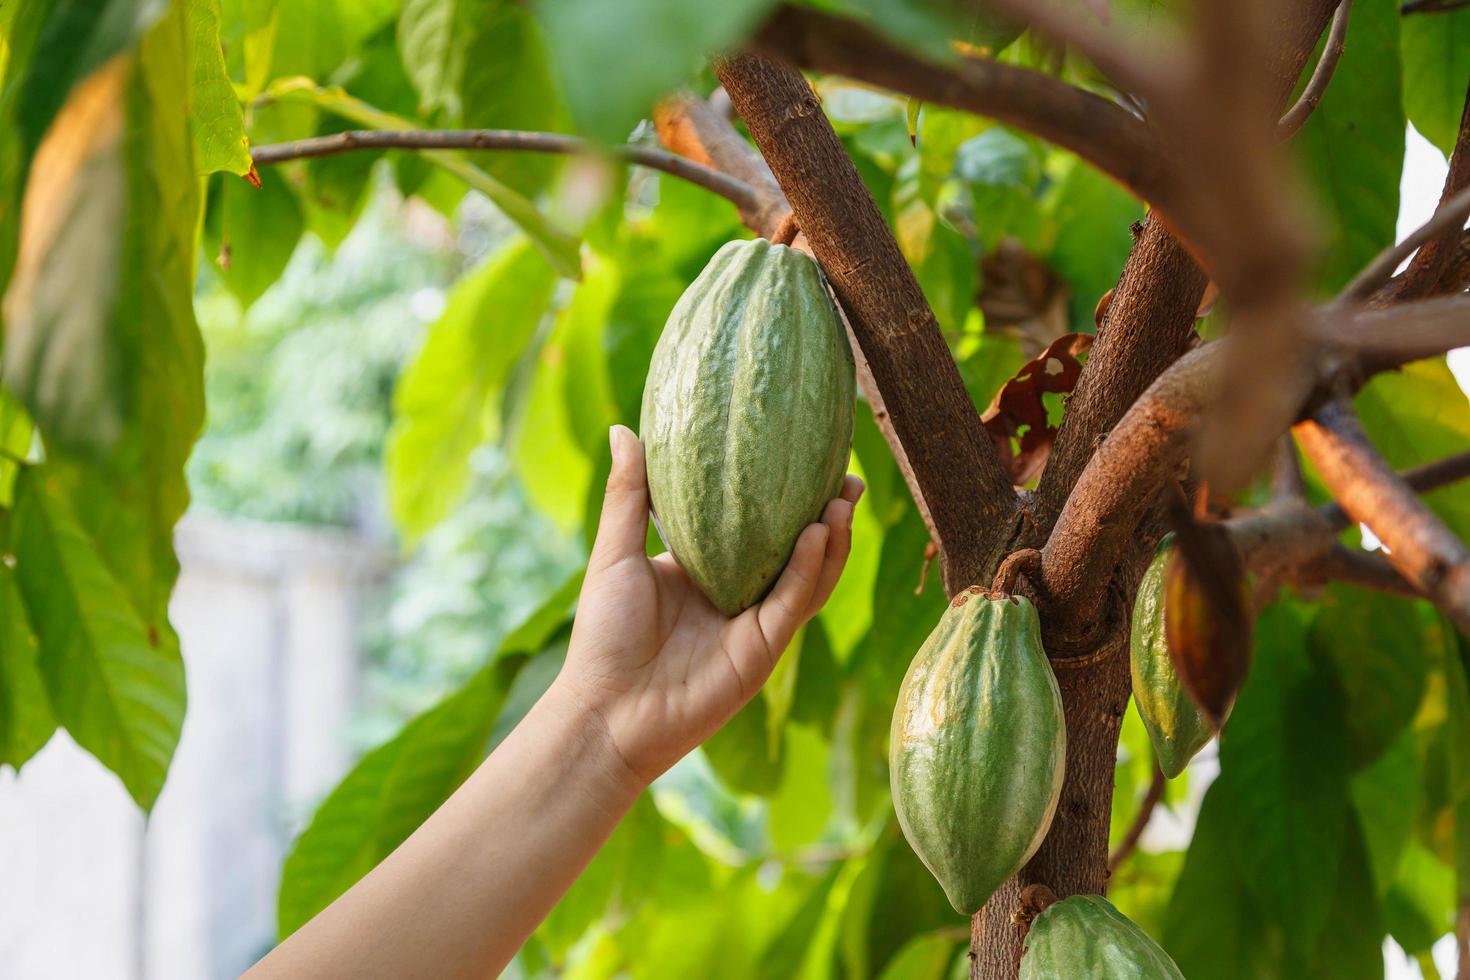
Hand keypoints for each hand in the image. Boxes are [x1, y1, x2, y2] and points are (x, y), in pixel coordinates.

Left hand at [555, 424, 862, 784]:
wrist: (606, 711)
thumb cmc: (603, 635)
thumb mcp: (615, 554)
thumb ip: (628, 495)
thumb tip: (624, 427)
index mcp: (707, 569)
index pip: (756, 524)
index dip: (784, 493)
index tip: (806, 452)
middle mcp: (738, 593)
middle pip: (797, 548)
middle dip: (828, 513)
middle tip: (847, 473)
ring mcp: (755, 622)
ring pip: (809, 575)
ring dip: (831, 538)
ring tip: (843, 497)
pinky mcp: (762, 649)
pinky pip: (793, 603)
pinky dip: (807, 568)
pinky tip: (817, 532)